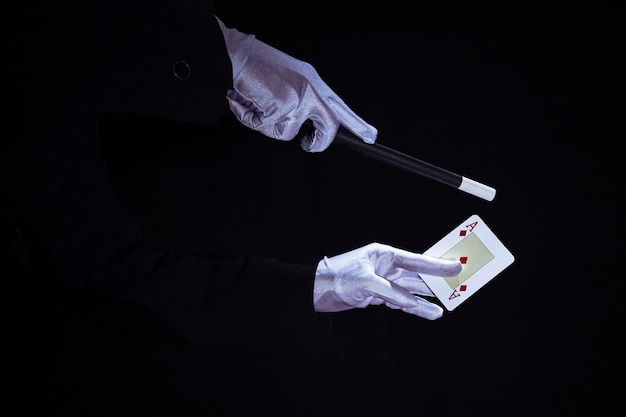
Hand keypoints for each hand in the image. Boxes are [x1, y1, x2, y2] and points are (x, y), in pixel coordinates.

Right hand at [215, 17, 376, 151]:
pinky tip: (245, 102)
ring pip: (287, 132)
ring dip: (266, 125)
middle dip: (319, 142)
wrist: (232, 53)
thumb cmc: (252, 65)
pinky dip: (250, 119)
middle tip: (309, 145)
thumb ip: (297, 98)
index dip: (356, 123)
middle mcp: (310, 88)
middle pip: (328, 125)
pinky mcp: (282, 106)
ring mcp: (298, 98)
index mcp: (311, 80)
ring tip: (253, 104)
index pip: (338, 106)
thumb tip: (301, 124)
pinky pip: (267, 128)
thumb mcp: (284, 79)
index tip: (370, 136)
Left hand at [313, 243, 461, 319]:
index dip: (438, 264)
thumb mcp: (365, 282)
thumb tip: (411, 302)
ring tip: (446, 306)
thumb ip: (390, 292)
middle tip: (459, 284)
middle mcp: (387, 267)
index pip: (417, 260)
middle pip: (418, 274)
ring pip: (411, 290)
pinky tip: (428, 312)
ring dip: (427, 299)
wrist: (316, 289)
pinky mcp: (379, 295)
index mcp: (385, 255)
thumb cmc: (337, 276)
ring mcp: (384, 281)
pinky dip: (414, 308)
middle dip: (438, 280)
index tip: (458, 265)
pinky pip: (402, 302)